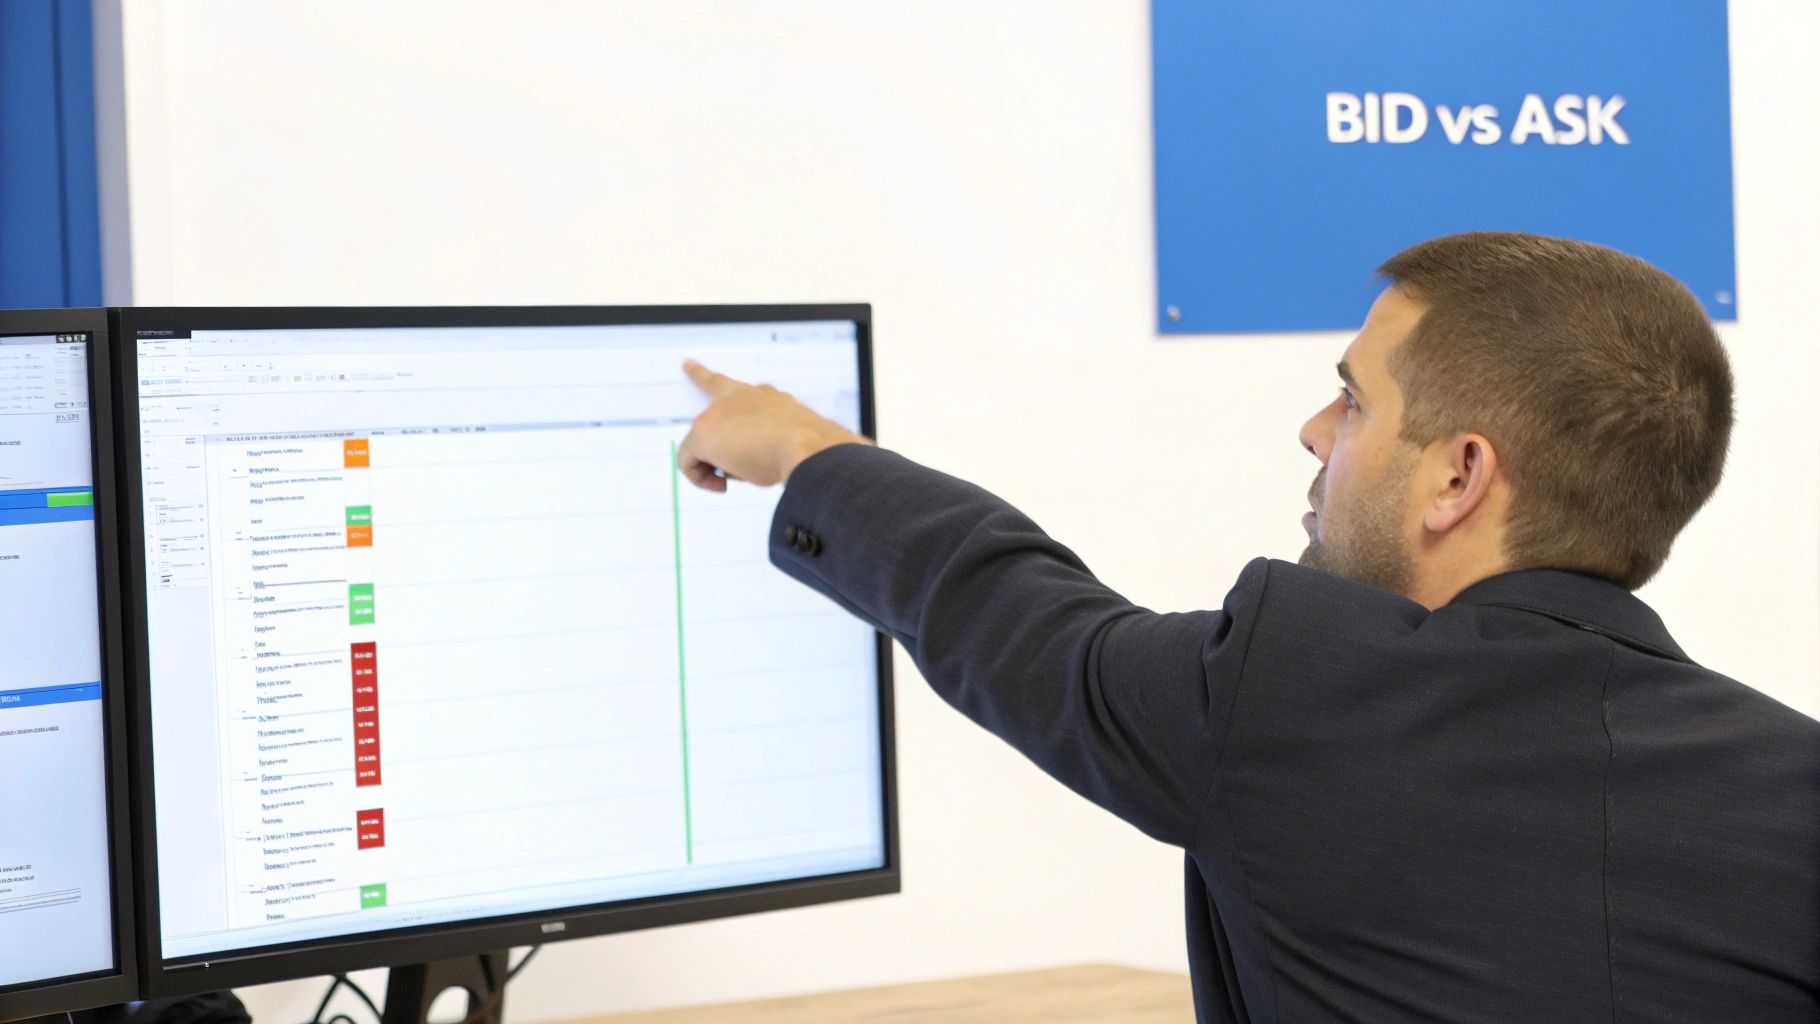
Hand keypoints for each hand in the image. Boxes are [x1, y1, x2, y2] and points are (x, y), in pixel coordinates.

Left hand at [676, 359, 868, 490]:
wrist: (806, 446)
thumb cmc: (809, 445)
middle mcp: (737, 398)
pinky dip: (701, 478)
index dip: (703, 374)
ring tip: (741, 478)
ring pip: (704, 447)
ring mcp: (717, 413)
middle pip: (710, 420)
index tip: (687, 364)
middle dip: (713, 443)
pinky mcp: (702, 433)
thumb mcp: (794, 440)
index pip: (728, 384)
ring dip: (718, 467)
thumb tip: (768, 460)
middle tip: (729, 466)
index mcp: (762, 396)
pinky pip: (689, 462)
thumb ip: (777, 440)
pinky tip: (721, 485)